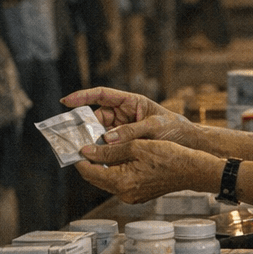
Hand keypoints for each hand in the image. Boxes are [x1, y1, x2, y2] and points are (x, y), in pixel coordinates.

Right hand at [60, 86, 200, 147]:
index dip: (82, 96)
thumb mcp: (154, 127)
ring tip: (81, 150)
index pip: (101, 95)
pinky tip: (95, 158)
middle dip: (84, 126)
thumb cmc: (173, 128)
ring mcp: (122, 127)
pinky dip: (101, 151)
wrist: (187, 142)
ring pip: (99, 132)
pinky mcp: (124, 141)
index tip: (65, 101)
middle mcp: (123, 112)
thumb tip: (107, 139)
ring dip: (91, 140)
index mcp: (130, 101)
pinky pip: (107, 144)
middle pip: (96, 117)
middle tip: (71, 137)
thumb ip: (131, 131)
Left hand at [75, 138, 222, 205]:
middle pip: (96, 178)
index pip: (89, 172)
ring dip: (102, 164)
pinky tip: (117, 155)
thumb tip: (87, 151)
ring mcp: (131, 196)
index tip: (73, 146)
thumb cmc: (169, 156)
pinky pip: (119, 181)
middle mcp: (124, 193)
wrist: (192, 170)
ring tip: (100, 146)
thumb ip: (109, 150)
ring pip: (107, 179)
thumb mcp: (136, 146)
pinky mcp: (138, 194)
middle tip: (84, 143)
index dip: (79, 159)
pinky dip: (115, 169)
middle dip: (89, 161)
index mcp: (121, 182)